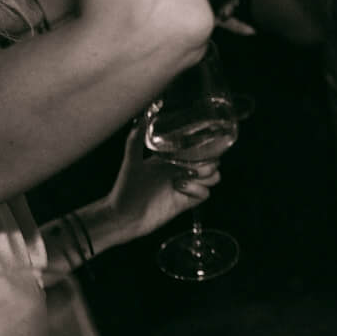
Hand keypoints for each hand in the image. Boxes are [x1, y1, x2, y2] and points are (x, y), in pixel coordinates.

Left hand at [99, 122, 222, 245]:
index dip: (205, 145)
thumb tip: (140, 119)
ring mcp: (186, 186)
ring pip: (213, 177)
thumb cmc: (125, 189)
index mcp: (172, 158)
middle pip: (212, 162)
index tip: (199, 144)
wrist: (123, 216)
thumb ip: (136, 140)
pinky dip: (197, 189)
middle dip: (208, 161)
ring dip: (205, 175)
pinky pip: (205, 194)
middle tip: (191, 164)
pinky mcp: (186, 202)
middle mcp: (182, 171)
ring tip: (185, 175)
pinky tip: (179, 187)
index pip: (200, 148)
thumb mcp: (131, 161)